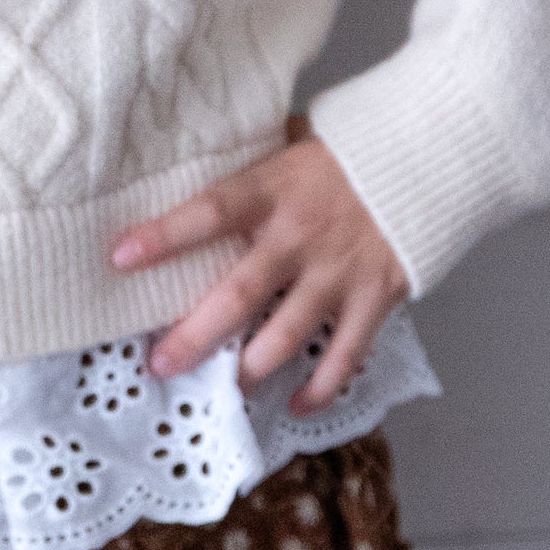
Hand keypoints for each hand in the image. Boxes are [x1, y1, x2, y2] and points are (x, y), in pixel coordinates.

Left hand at [109, 125, 408, 414]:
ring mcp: (338, 271)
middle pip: (238, 294)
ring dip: (251, 368)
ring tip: (227, 388)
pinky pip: (346, 354)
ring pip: (286, 334)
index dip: (163, 235)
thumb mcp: (293, 144)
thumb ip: (253, 168)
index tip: (119, 257)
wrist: (431, 154)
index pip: (209, 212)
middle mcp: (301, 235)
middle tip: (161, 365)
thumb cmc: (350, 149)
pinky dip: (322, 387)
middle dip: (195, 335)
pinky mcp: (376, 297)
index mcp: (274, 190)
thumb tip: (192, 162)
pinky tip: (297, 405)